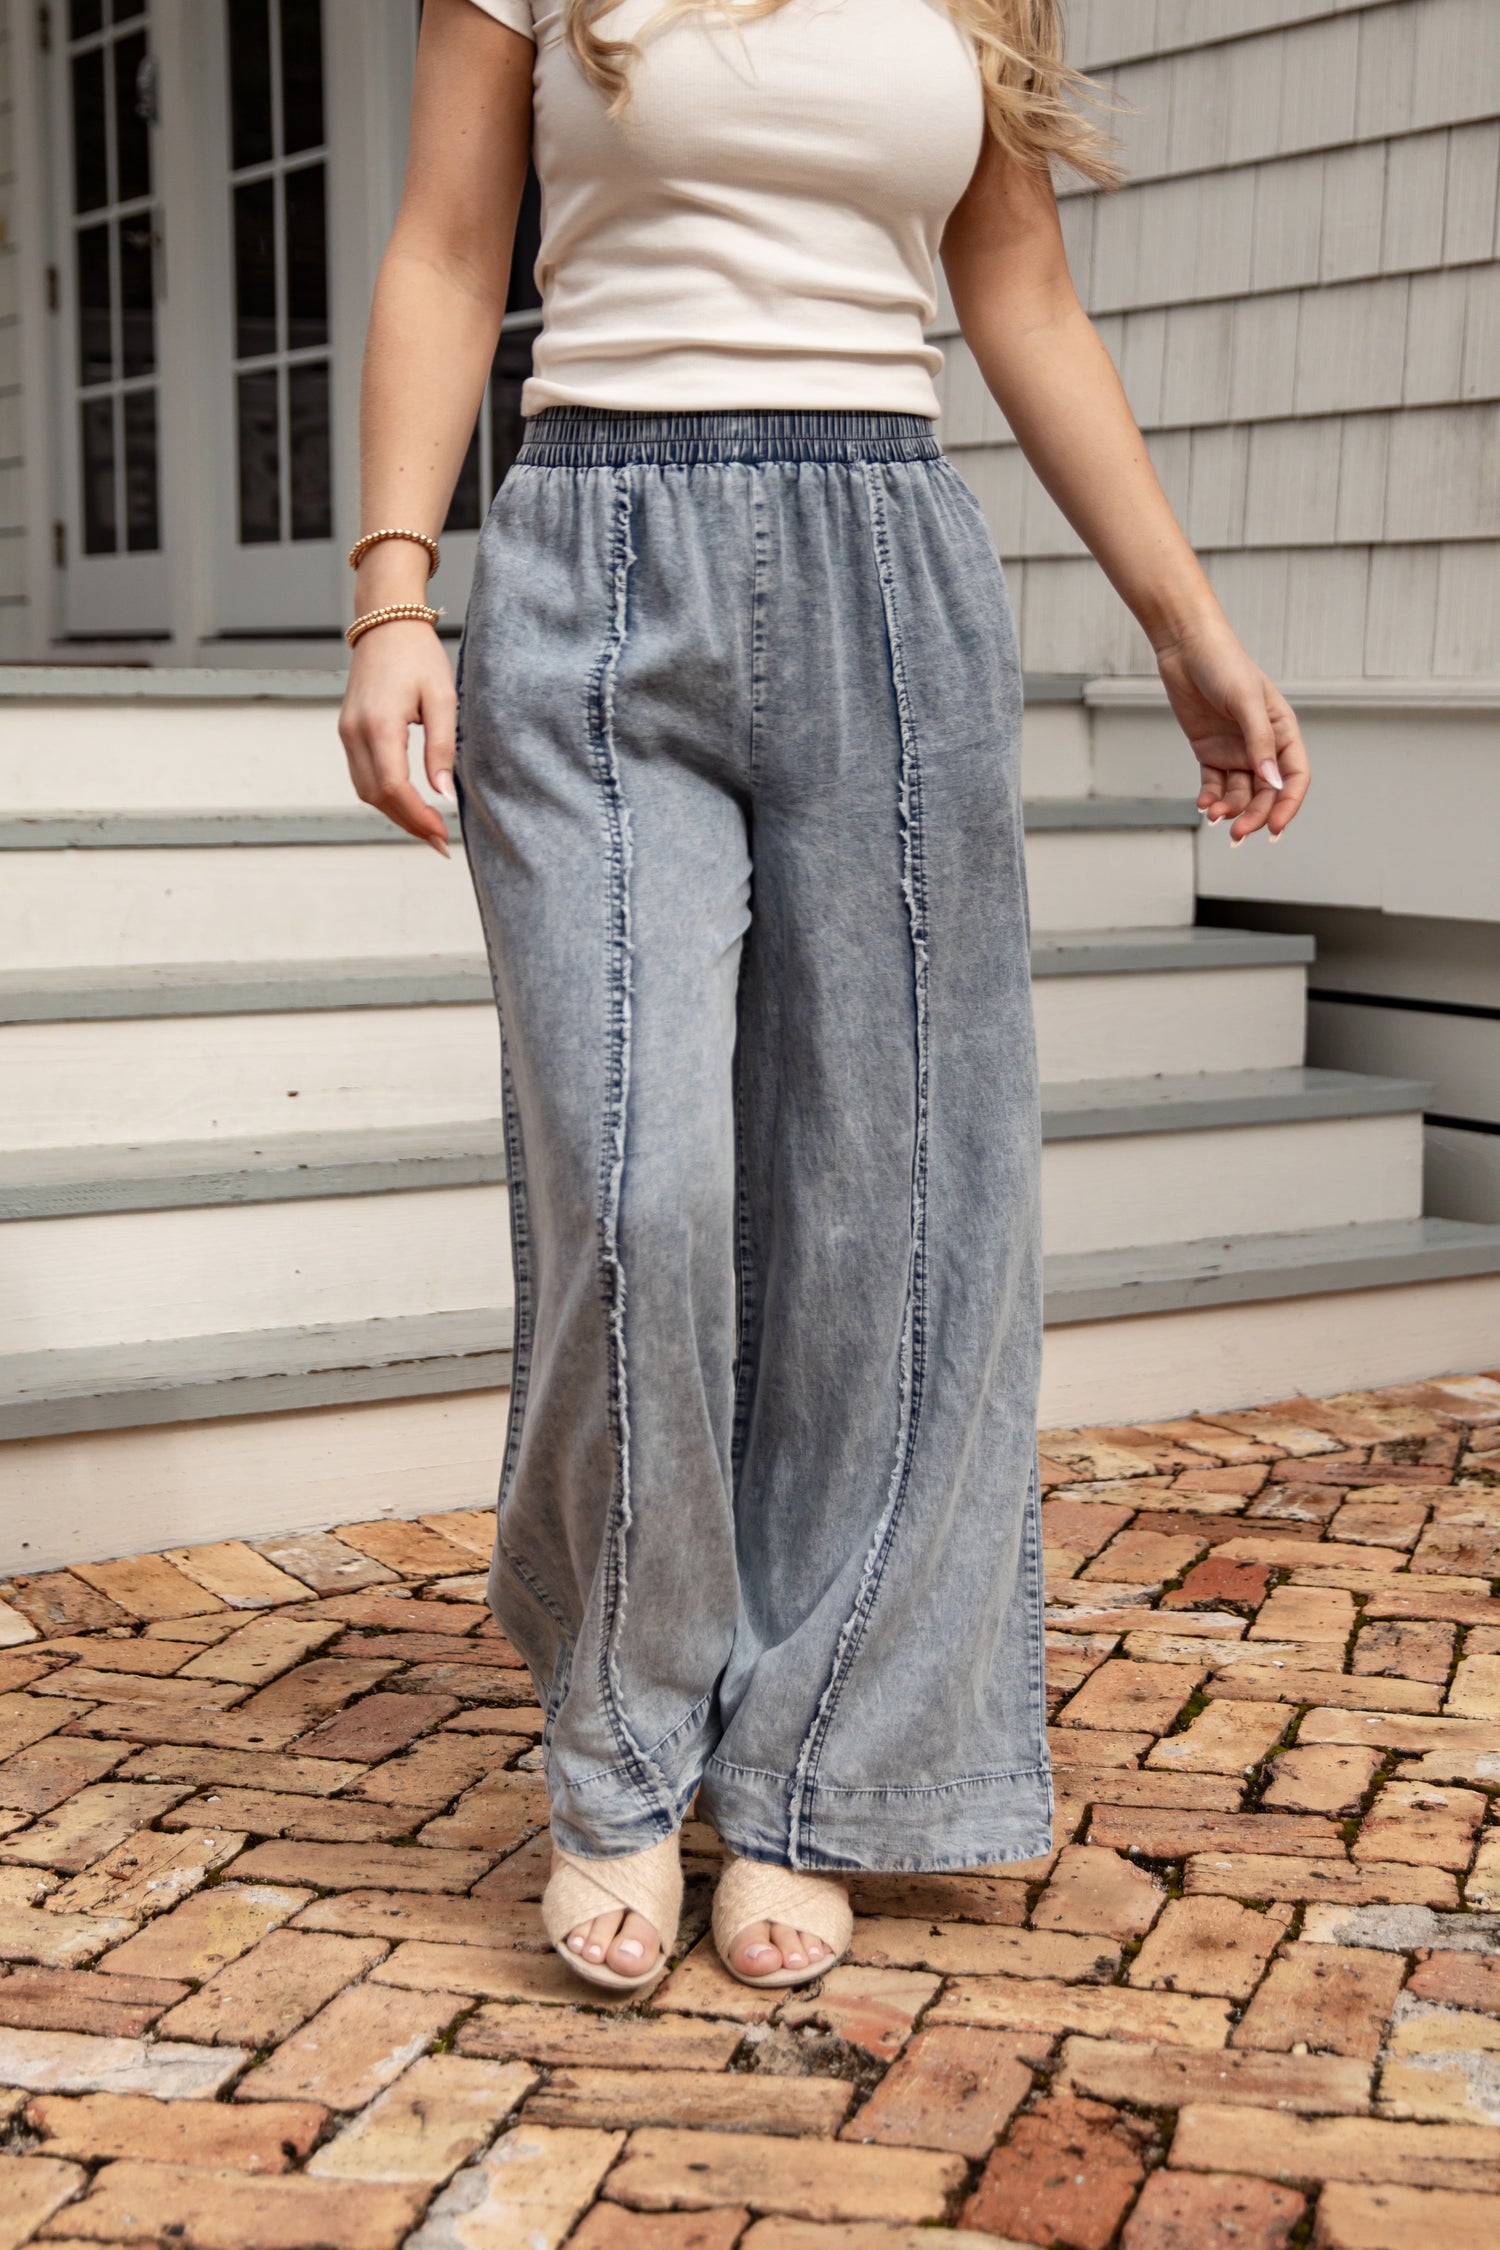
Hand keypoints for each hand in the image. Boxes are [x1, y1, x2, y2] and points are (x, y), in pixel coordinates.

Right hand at [338, 622, 456, 856]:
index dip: (418, 817)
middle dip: (408, 823)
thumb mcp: (443, 699)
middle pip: (377, 797)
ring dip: (395, 813)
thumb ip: (442, 748)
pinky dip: (384, 795)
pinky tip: (408, 803)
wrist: (386, 624)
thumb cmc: (419, 655)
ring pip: (366, 791)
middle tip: (440, 841)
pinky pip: (362, 775)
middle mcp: (355, 732)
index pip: (394, 787)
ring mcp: (346, 732)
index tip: (443, 834)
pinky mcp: (347, 731)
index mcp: (379, 724)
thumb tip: (445, 794)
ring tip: (427, 827)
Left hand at [1153, 618, 1309, 843]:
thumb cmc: (1224, 665)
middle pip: (1266, 792)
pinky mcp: (1210, 752)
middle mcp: (1262, 745)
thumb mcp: (1245, 701)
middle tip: (1238, 834)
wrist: (1186, 648)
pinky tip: (1204, 806)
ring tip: (1214, 816)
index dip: (1288, 804)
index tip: (1274, 827)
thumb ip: (1259, 742)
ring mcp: (1236, 750)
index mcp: (1282, 731)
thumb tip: (1272, 781)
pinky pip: (1215, 784)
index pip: (1294, 777)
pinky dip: (1210, 798)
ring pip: (1240, 793)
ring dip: (1230, 809)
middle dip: (1255, 815)